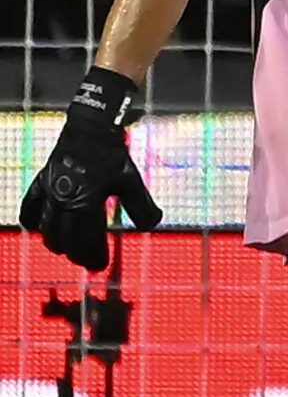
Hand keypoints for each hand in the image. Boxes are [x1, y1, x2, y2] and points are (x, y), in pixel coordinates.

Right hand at [21, 65, 159, 271]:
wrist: (90, 130)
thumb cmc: (112, 156)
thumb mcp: (132, 181)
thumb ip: (142, 206)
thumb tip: (150, 226)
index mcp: (87, 202)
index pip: (87, 240)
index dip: (94, 256)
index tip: (99, 267)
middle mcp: (64, 201)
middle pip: (66, 240)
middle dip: (78, 254)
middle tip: (88, 260)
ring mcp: (49, 192)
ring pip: (47, 230)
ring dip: (58, 243)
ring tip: (70, 248)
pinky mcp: (40, 183)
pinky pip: (29, 208)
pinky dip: (33, 222)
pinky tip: (40, 229)